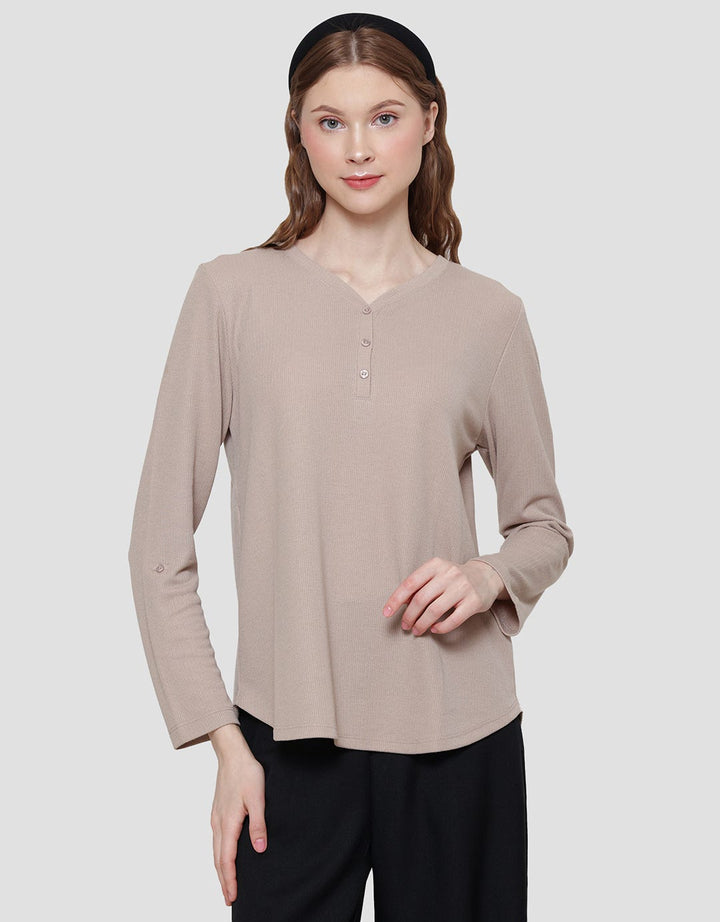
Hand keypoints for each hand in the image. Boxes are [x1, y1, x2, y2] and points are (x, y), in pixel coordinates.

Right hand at [208, 727, 267, 905]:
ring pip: (215, 850)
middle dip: (223, 880)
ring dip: (220, 869)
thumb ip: (258, 824)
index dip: (230, 879)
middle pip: (218, 859)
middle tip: (229, 899)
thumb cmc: (246, 773)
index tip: (232, 896)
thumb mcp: (258, 797)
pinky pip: (216, 840)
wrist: (232, 754)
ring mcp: (216, 817)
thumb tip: (259, 849)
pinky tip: (224, 857)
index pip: (227, 859)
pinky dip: (219, 855)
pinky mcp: (217, 812)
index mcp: (228, 822)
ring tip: (226, 883)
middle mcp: (218, 823)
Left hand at [382, 557, 505, 635]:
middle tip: (405, 626)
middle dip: (409, 616)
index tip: (386, 613)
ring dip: (422, 624)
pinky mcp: (474, 602)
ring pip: (435, 610)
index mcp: (436, 564)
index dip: (396, 599)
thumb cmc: (454, 578)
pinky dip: (441, 627)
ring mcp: (463, 587)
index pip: (410, 583)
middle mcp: (449, 574)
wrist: (486, 576)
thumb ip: (419, 585)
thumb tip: (399, 603)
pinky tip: (434, 629)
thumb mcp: (436, 573)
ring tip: (417, 630)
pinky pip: (453, 619)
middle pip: (421, 599)